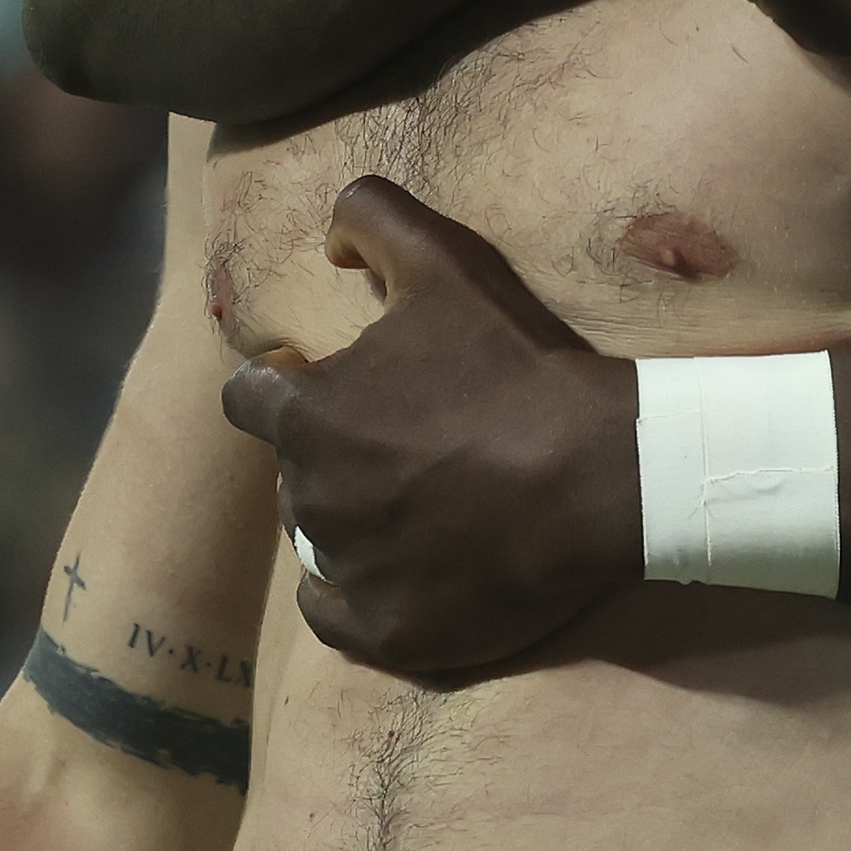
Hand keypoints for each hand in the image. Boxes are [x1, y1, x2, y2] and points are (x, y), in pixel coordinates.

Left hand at [222, 176, 634, 674]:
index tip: (327, 387)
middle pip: (291, 474)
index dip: (282, 387)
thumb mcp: (446, 261)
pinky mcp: (390, 632)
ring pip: (315, 542)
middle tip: (401, 446)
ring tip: (412, 504)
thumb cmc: (518, 366)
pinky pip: (332, 615)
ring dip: (346, 521)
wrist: (602, 472)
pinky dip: (349, 595)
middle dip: (329, 456)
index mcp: (306, 414)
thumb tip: (328, 241)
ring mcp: (350, 571)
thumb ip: (370, 218)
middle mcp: (311, 498)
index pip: (248, 399)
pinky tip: (387, 573)